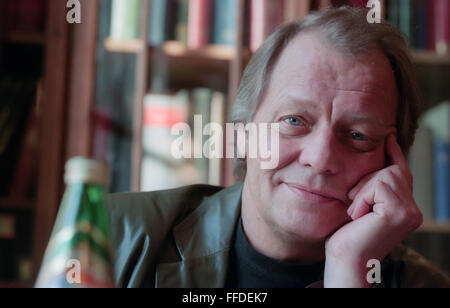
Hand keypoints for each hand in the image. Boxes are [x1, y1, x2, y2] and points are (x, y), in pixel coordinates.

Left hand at [324, 134, 422, 287]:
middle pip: (392, 170)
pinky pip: (378, 185)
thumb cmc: (347, 235)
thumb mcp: (361, 204)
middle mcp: (414, 210)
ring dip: (362, 191)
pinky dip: (362, 198)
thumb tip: (373, 162)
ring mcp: (410, 212)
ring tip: (357, 214)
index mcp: (405, 207)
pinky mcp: (400, 212)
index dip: (394, 152)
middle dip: (366, 182)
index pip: (401, 172)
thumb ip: (372, 187)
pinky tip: (359, 217)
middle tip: (355, 206)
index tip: (389, 135)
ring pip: (384, 175)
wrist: (345, 260)